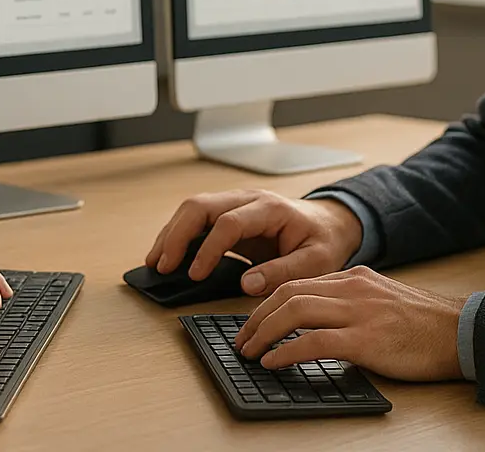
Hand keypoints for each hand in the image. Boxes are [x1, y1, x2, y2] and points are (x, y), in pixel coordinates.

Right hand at [144, 190, 363, 295]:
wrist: (329, 223)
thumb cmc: (322, 240)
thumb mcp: (316, 261)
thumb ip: (283, 272)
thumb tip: (246, 285)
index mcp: (270, 208)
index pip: (228, 222)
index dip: (208, 248)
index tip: (195, 274)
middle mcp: (248, 199)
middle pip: (201, 206)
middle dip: (177, 235)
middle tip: (163, 265)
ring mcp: (235, 204)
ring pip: (193, 209)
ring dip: (171, 233)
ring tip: (155, 262)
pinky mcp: (228, 215)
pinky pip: (197, 219)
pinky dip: (178, 235)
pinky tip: (167, 255)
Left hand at [233, 266, 465, 381]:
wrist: (463, 333)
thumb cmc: (426, 326)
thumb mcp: (383, 301)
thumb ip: (353, 304)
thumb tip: (318, 324)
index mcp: (355, 278)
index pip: (298, 282)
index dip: (268, 301)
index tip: (253, 321)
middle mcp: (352, 288)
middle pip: (288, 292)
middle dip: (257, 316)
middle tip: (242, 339)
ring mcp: (359, 312)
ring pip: (295, 311)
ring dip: (264, 332)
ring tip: (250, 352)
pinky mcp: (366, 339)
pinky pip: (314, 341)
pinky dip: (287, 351)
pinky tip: (274, 362)